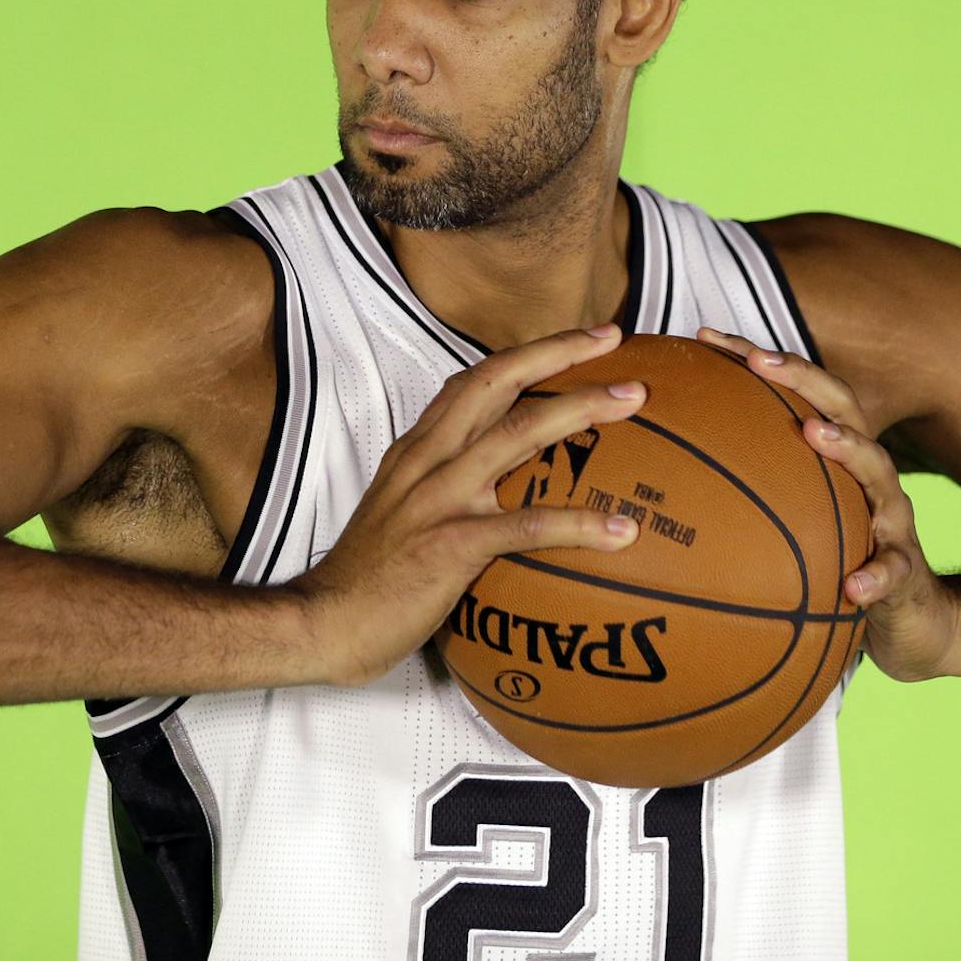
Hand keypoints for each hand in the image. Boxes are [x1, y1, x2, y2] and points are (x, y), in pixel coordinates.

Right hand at [288, 324, 649, 686]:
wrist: (327, 622)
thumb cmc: (371, 576)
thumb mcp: (404, 510)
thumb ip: (447, 485)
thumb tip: (505, 486)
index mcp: (419, 448)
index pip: (477, 379)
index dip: (530, 352)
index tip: (580, 339)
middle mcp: (430, 459)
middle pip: (499, 382)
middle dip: (559, 353)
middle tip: (614, 340)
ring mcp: (440, 498)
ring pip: (518, 434)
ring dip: (581, 410)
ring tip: (633, 401)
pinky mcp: (451, 544)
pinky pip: (527, 525)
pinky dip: (580, 524)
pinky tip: (622, 532)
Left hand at [695, 327, 960, 682]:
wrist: (912, 614)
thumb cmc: (843, 554)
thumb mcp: (799, 515)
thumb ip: (753, 486)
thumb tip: (667, 470)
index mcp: (838, 456)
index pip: (799, 392)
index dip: (756, 361)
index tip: (705, 337)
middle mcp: (868, 474)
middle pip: (843, 408)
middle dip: (802, 378)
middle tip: (760, 359)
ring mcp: (892, 517)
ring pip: (877, 472)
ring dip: (847, 446)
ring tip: (814, 434)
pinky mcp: (903, 569)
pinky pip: (891, 570)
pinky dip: (874, 575)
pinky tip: (854, 585)